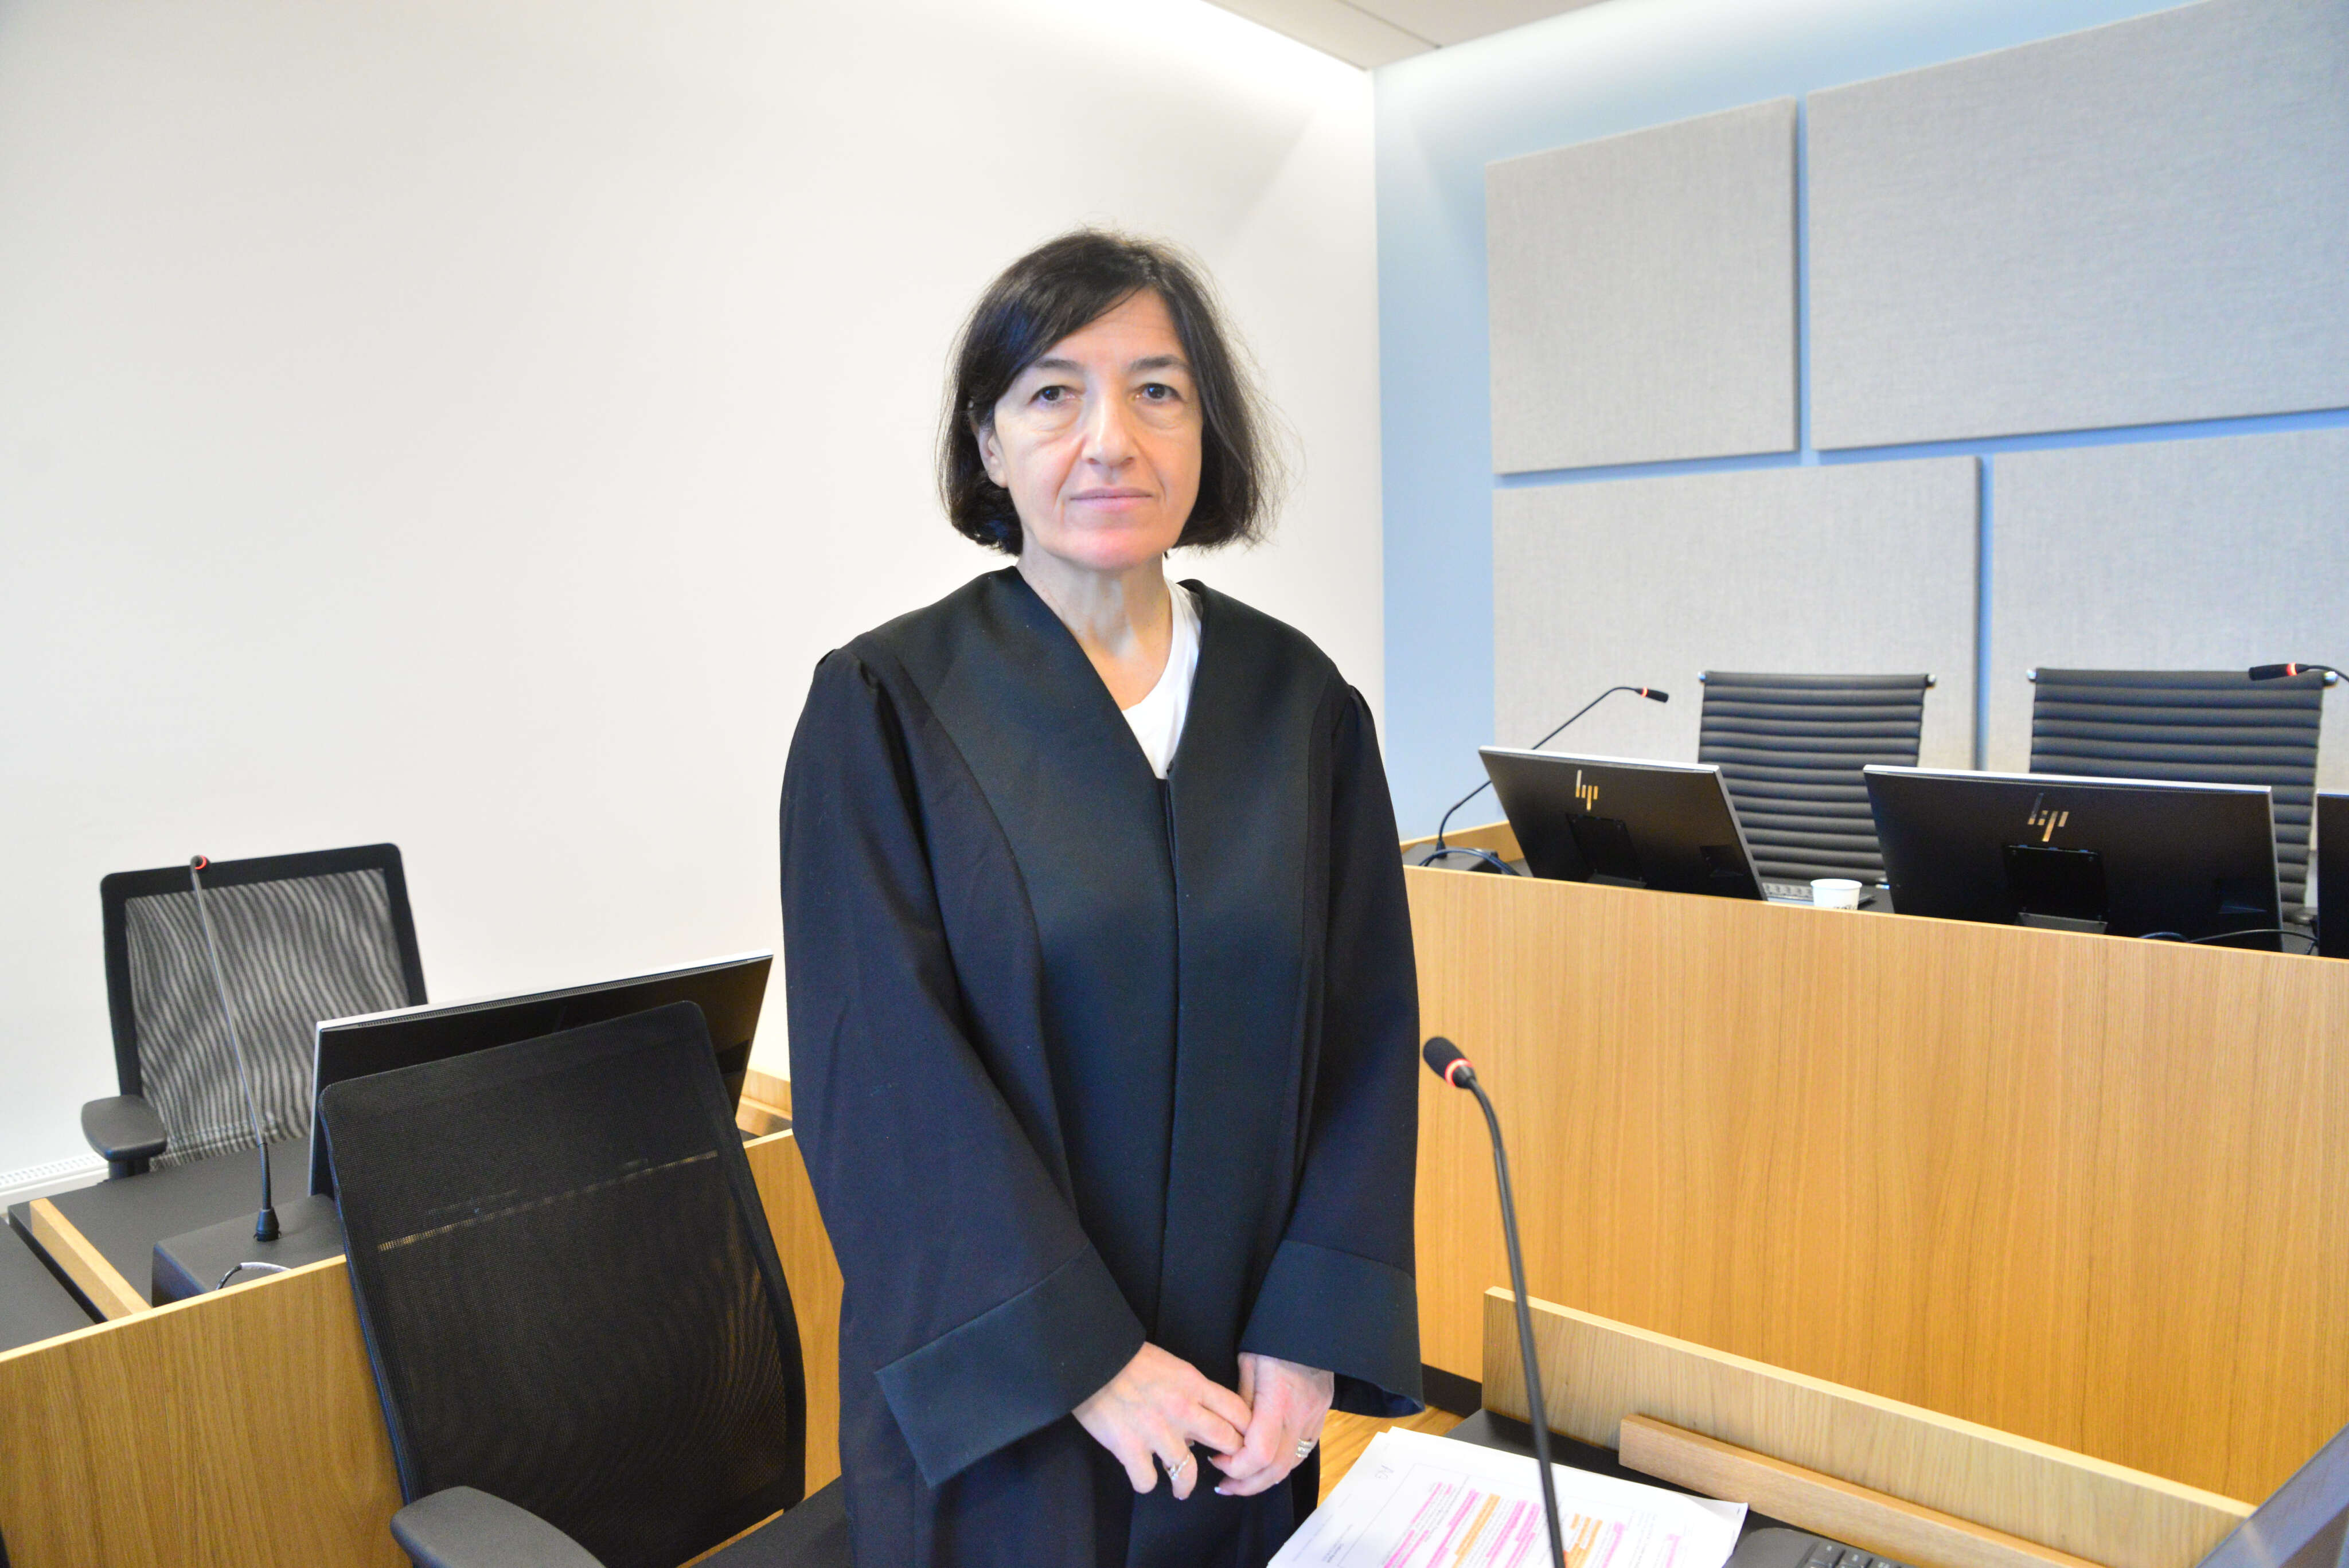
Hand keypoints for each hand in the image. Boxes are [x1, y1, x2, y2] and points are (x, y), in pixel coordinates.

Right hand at [1075, 1343, 1250, 1500]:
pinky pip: (1147, 1481)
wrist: (1090, 1358)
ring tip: (1181, 1488)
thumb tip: (1198, 1427)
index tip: (1239, 1441)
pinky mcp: (1129, 1448)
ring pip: (1188, 1472)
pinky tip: (1143, 1476)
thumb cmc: (1130, 1359)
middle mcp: (1182, 1410)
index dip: (1246, 1431)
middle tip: (1218, 1465)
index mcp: (1194, 1385)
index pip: (1239, 1412)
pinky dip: (1146, 1482)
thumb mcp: (1173, 1367)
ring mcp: (1157, 1431)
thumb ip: (1192, 1393)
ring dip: (1186, 1485)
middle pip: (1227, 1442)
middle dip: (1229, 1458)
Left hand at [1212, 1352, 1333, 1496]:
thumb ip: (1240, 1403)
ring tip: (1241, 1479)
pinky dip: (1282, 1463)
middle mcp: (1300, 1415)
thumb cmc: (1274, 1340)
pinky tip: (1265, 1463)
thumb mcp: (1247, 1364)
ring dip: (1264, 1478)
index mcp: (1278, 1399)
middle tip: (1225, 1485)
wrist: (1312, 1328)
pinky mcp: (1321, 1417)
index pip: (1259, 1453)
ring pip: (1291, 1465)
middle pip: (1276, 1469)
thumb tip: (1228, 1434)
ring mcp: (1315, 1418)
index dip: (1236, 1467)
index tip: (1217, 1460)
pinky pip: (1302, 1451)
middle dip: (1247, 1484)